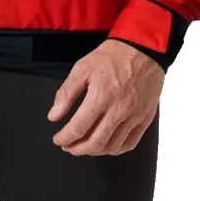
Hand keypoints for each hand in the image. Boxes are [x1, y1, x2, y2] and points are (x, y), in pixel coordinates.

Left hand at [47, 39, 162, 155]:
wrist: (142, 49)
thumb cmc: (113, 56)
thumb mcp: (82, 68)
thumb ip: (66, 93)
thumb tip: (54, 115)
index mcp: (101, 96)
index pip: (78, 128)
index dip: (65, 138)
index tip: (59, 139)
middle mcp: (118, 109)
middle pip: (95, 143)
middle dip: (77, 149)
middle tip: (68, 146)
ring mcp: (134, 116)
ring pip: (112, 147)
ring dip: (95, 151)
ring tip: (85, 146)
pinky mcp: (145, 118)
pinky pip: (130, 143)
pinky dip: (116, 149)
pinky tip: (106, 145)